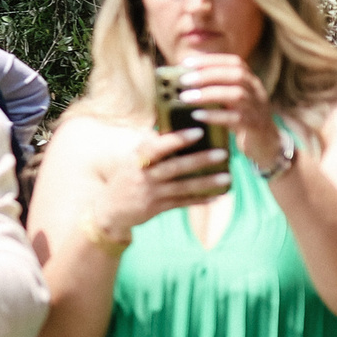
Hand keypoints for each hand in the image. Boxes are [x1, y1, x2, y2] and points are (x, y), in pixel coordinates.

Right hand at [98, 124, 230, 230]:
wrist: (109, 209)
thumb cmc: (125, 177)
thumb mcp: (130, 159)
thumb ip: (149, 145)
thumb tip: (169, 126)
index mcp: (136, 159)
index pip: (157, 147)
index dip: (177, 140)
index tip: (198, 132)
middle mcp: (144, 176)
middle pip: (175, 167)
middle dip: (199, 160)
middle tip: (222, 153)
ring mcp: (151, 193)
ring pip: (183, 187)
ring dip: (206, 182)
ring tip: (227, 176)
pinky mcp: (157, 208)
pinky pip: (183, 202)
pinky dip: (200, 199)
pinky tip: (217, 196)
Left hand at [175, 52, 279, 170]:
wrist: (266, 145)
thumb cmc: (241, 120)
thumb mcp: (230, 102)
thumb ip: (214, 89)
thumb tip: (179, 81)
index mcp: (251, 82)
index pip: (235, 62)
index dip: (211, 60)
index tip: (186, 62)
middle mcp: (257, 92)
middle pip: (236, 75)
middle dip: (208, 74)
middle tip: (183, 80)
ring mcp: (257, 109)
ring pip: (236, 95)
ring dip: (208, 94)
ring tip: (185, 97)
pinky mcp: (254, 127)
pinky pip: (235, 118)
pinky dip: (214, 115)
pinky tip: (197, 115)